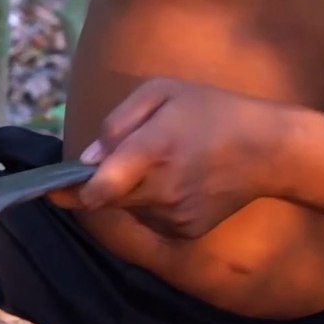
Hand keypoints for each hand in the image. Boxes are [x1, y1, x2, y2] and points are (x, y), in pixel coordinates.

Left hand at [50, 78, 291, 238]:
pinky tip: (180, 180)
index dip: (72, 192)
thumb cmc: (211, 110)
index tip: (55, 189)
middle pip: (109, 199)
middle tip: (129, 157)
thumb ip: (117, 122)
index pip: (99, 189)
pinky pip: (152, 219)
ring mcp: (175, 215)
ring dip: (132, 191)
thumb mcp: (162, 91)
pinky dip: (154, 203)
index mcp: (152, 151)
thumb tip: (87, 159)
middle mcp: (161, 190)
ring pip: (130, 208)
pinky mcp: (186, 231)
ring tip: (166, 162)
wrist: (268, 149)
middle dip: (105, 183)